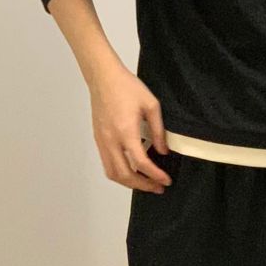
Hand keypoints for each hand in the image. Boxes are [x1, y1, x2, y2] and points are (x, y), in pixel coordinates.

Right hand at [88, 62, 171, 193]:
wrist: (103, 78)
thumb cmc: (127, 87)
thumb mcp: (151, 105)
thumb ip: (158, 131)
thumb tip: (163, 151)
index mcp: (126, 131)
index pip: (141, 163)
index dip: (155, 175)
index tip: (166, 180)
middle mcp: (111, 140)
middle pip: (125, 175)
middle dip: (143, 185)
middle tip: (158, 187)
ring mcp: (102, 141)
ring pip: (113, 173)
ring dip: (130, 183)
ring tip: (146, 183)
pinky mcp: (98, 140)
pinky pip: (107, 164)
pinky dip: (119, 174)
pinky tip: (132, 172)